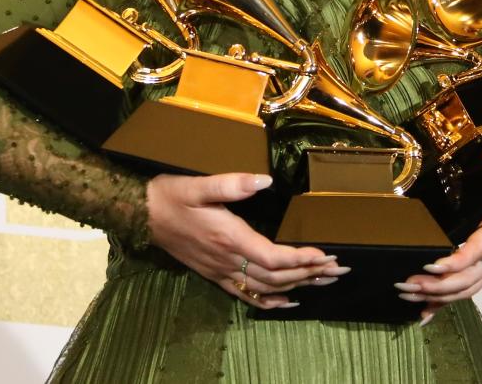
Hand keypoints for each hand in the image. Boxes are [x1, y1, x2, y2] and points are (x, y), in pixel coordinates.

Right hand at [146, 172, 349, 308]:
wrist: (141, 215)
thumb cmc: (172, 196)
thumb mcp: (199, 184)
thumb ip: (232, 184)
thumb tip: (265, 180)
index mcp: (229, 238)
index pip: (273, 257)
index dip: (301, 259)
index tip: (326, 255)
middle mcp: (228, 260)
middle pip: (276, 276)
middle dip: (310, 273)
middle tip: (340, 268)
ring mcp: (221, 271)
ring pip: (266, 287)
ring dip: (298, 285)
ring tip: (325, 281)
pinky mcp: (215, 275)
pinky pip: (247, 295)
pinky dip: (270, 301)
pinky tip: (288, 301)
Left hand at [397, 176, 481, 324]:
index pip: (476, 253)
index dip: (454, 262)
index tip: (432, 266)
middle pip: (463, 279)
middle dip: (433, 286)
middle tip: (404, 286)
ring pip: (463, 288)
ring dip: (434, 295)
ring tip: (405, 296)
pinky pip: (468, 288)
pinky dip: (446, 302)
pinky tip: (426, 311)